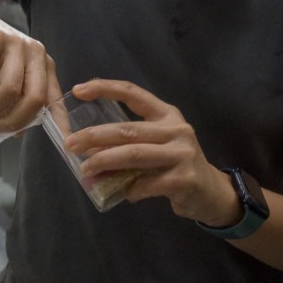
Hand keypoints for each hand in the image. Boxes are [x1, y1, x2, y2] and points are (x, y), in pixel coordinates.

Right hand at [0, 1, 60, 132]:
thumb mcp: (6, 79)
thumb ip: (15, 102)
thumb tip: (18, 132)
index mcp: (44, 66)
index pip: (56, 99)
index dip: (61, 123)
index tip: (66, 144)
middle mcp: (36, 53)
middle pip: (35, 98)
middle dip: (15, 120)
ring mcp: (16, 43)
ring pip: (10, 89)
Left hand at [63, 79, 238, 224]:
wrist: (211, 192)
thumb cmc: (177, 165)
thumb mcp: (157, 146)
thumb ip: (129, 144)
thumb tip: (89, 151)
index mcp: (167, 114)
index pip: (133, 93)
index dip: (105, 88)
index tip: (78, 89)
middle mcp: (176, 129)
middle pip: (128, 129)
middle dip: (95, 136)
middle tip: (71, 144)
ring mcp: (182, 153)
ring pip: (134, 155)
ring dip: (105, 162)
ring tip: (86, 170)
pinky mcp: (184, 179)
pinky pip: (146, 184)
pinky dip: (129, 189)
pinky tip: (124, 193)